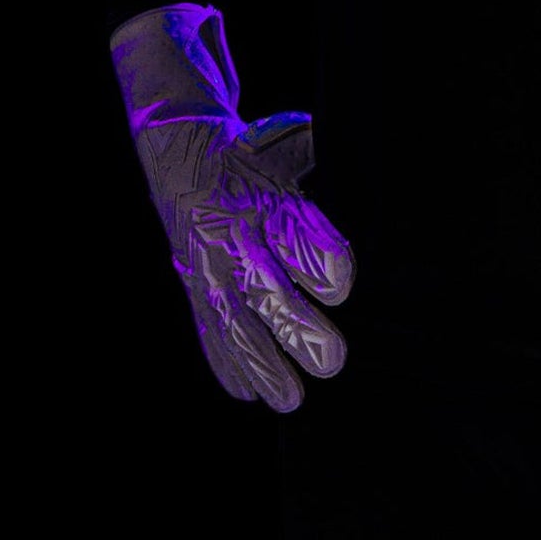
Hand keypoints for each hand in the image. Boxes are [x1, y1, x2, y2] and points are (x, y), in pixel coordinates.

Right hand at [111, 4, 354, 410]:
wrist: (182, 156)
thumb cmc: (254, 153)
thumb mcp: (289, 140)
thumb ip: (322, 150)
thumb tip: (358, 141)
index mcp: (263, 198)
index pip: (296, 236)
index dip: (321, 262)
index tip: (340, 284)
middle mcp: (235, 238)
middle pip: (267, 290)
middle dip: (299, 329)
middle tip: (333, 360)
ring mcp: (211, 269)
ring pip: (235, 324)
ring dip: (263, 365)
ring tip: (292, 399)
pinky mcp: (196, 290)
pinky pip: (208, 332)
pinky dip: (225, 365)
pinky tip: (248, 394)